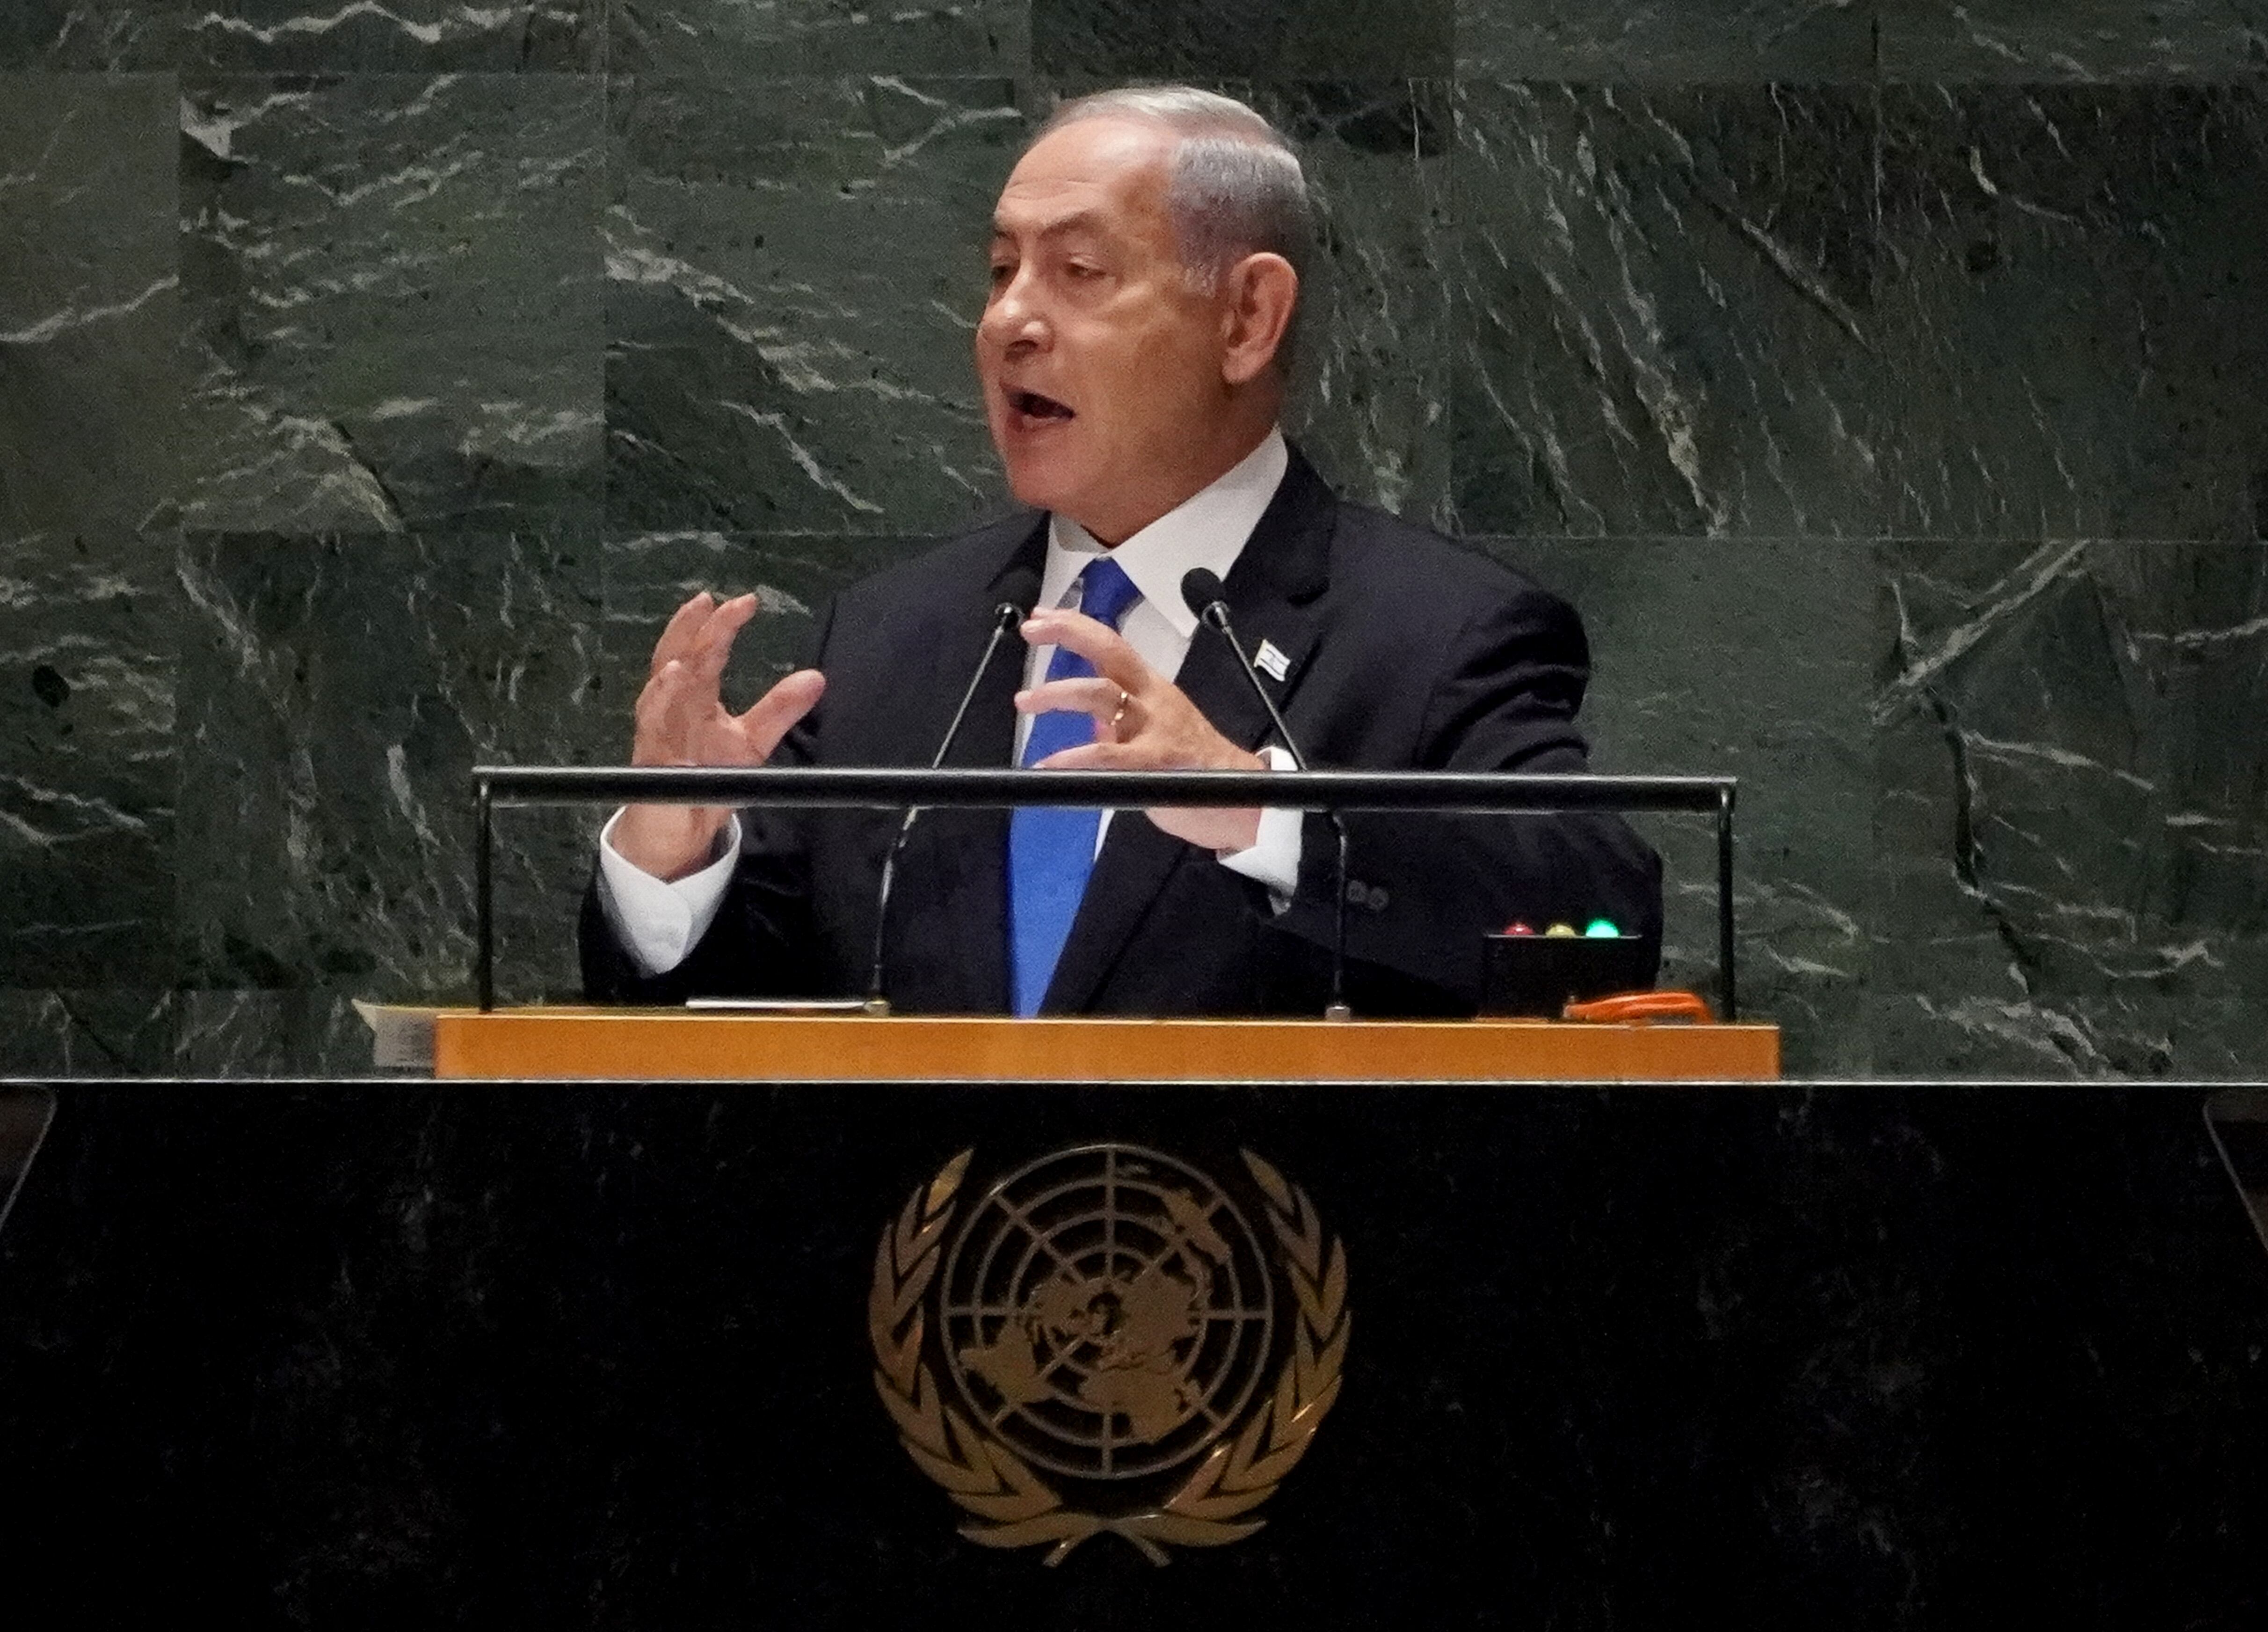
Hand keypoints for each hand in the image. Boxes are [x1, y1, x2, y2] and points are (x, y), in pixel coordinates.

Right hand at [614, 591, 825, 880]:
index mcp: (695, 694)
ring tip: (685, 650)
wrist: (685, 826)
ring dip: (670, 666)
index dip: (723, 625)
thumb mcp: (753, 740)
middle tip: (709, 602)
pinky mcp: (651, 760)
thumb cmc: (711, 774)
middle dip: (690, 629)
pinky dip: (660, 703)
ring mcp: (658, 729)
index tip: (747, 601)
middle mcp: (671, 703)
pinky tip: (671, 682)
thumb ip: (780, 709)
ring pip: (658, 690)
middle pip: (676, 656)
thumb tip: (817, 678)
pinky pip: (654, 729)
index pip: (706, 650)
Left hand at [1016, 607, 1265, 852]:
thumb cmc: (1199, 768)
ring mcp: (1155, 726)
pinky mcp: (1156, 761)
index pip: (1111, 646)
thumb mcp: (1156, 735)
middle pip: (1109, 651)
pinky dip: (1075, 757)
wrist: (1246, 797)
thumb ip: (1123, 727)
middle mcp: (1152, 698)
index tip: (1041, 618)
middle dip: (1069, 634)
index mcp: (1152, 689)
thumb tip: (1092, 725)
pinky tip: (1050, 764)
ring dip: (1059, 694)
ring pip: (1103, 694)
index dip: (1076, 627)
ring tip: (1027, 701)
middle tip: (1031, 631)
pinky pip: (1108, 754)